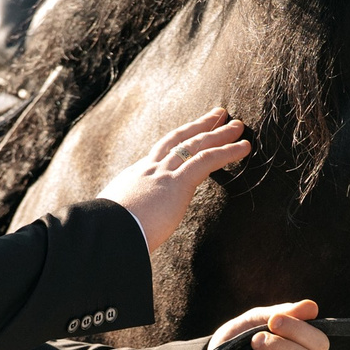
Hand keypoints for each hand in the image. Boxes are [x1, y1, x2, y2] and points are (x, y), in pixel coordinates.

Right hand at [98, 108, 250, 250]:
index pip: (160, 154)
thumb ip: (125, 219)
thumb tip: (126, 233)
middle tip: (218, 114)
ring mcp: (163, 174)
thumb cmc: (108, 235)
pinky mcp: (177, 183)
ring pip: (196, 145)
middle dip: (199, 126)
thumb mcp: (114, 221)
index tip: (189, 134)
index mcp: (134, 178)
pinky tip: (244, 147)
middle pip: (178, 140)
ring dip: (219, 134)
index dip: (177, 142)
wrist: (104, 234)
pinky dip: (228, 151)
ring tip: (238, 126)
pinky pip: (207, 160)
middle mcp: (149, 169)